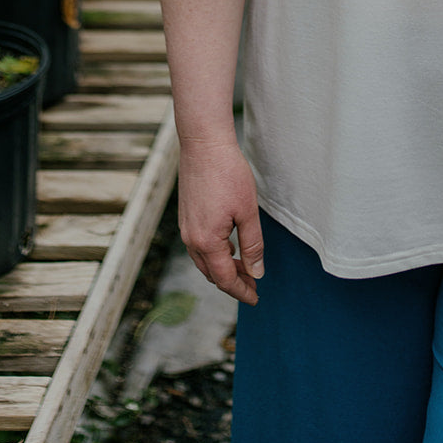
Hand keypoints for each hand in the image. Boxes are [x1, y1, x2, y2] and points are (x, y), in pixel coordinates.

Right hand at [177, 138, 264, 305]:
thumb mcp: (248, 211)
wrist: (203, 144)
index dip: (242, 291)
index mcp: (206, 242)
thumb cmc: (228, 173)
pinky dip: (214, 254)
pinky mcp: (186, 216)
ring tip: (244, 268)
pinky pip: (199, 246)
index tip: (256, 298)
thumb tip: (256, 272)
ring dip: (223, 268)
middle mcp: (191, 239)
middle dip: (233, 282)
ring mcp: (185, 228)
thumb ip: (252, 245)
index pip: (225, 279)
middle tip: (254, 285)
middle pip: (212, 274)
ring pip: (204, 261)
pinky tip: (228, 246)